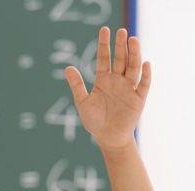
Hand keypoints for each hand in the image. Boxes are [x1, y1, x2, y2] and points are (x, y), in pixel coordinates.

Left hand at [65, 26, 150, 149]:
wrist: (109, 138)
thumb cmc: (95, 121)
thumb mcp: (82, 102)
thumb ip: (76, 85)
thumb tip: (67, 67)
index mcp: (103, 80)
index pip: (104, 58)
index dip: (104, 45)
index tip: (104, 30)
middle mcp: (117, 81)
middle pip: (121, 59)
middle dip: (121, 46)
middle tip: (121, 32)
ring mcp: (128, 89)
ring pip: (133, 68)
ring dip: (134, 54)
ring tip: (133, 40)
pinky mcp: (138, 99)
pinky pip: (143, 85)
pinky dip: (146, 75)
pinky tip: (145, 64)